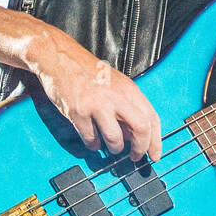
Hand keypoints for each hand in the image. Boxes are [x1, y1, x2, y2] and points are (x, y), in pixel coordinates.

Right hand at [23, 24, 162, 163]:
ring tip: (111, 147)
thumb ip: (127, 106)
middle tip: (134, 157)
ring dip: (115, 149)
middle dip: (139, 149)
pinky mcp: (79, 112)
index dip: (155, 141)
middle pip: (140, 129)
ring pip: (116, 139)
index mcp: (129, 89)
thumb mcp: (116, 84)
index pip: (152, 118)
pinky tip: (93, 141)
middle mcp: (117, 97)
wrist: (60, 58)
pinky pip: (91, 139)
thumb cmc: (88, 72)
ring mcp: (97, 105)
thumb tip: (134, 134)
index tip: (154, 154)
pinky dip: (93, 145)